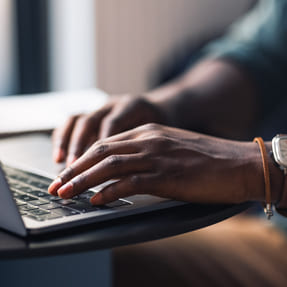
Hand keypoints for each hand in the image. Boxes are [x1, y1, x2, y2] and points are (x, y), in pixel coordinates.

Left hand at [48, 123, 264, 204]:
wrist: (238, 162)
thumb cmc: (206, 158)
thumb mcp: (170, 148)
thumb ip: (147, 153)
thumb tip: (124, 170)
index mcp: (148, 132)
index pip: (105, 142)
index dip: (82, 158)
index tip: (67, 172)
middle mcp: (149, 140)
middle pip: (101, 152)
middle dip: (74, 169)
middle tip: (56, 184)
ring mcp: (157, 157)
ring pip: (110, 165)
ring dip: (84, 181)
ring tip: (66, 194)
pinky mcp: (167, 175)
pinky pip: (131, 182)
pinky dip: (110, 192)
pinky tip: (96, 201)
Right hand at [52, 95, 164, 164]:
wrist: (156, 111)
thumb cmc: (158, 130)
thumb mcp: (157, 137)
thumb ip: (143, 150)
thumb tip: (127, 176)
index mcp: (132, 106)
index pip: (112, 123)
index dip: (102, 143)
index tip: (97, 165)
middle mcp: (112, 105)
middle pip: (90, 123)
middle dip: (78, 147)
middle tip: (73, 170)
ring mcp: (100, 108)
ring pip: (77, 120)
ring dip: (66, 142)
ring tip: (61, 163)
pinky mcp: (93, 115)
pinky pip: (72, 123)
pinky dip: (63, 139)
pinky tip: (59, 157)